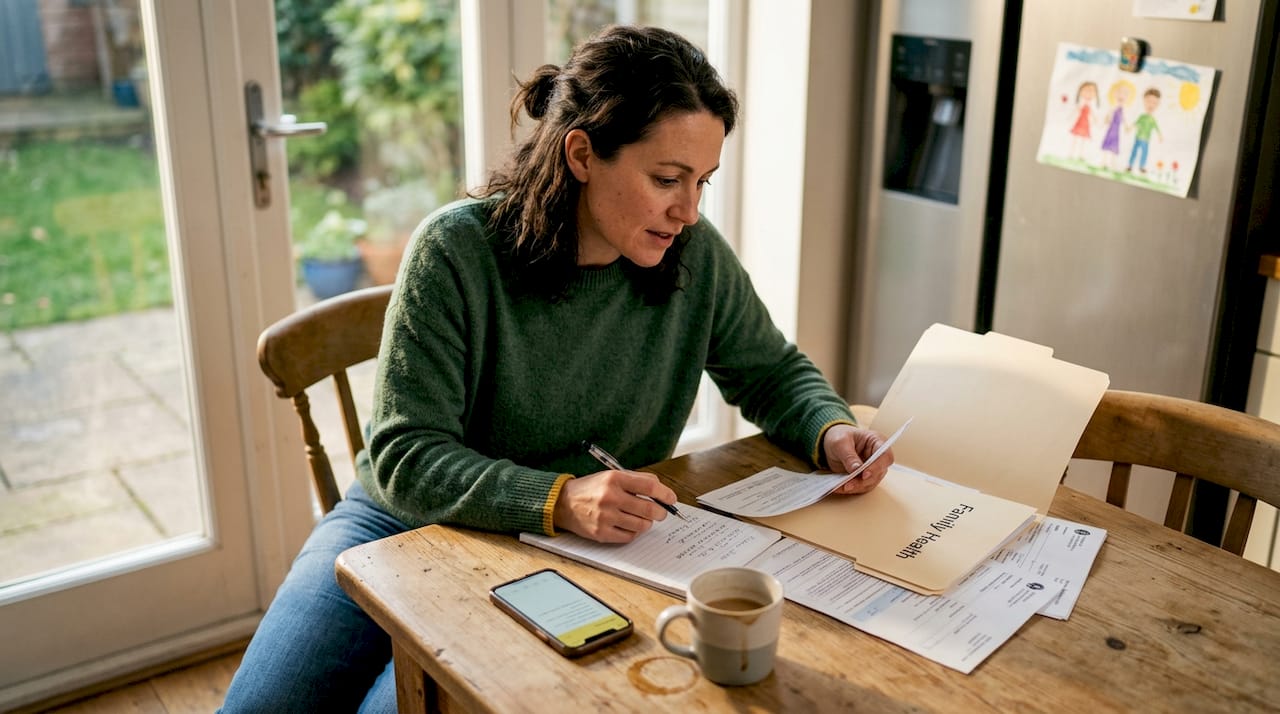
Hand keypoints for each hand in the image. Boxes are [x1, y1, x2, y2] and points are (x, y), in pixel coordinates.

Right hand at [553, 469, 676, 542]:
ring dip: (647, 522)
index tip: (671, 499)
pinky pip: (629, 536)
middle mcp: (610, 497)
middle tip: (661, 512)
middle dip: (661, 512)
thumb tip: (660, 489)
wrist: (563, 503)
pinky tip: (628, 525)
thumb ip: (636, 479)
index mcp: (614, 479)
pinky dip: (634, 532)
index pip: (649, 486)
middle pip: (649, 509)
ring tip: (641, 518)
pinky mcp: (601, 533)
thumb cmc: (591, 489)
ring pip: (642, 525)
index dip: (665, 494)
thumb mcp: (611, 475)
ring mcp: (605, 517)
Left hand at [822, 424, 893, 494]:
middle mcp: (878, 457)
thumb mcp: (840, 442)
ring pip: (870, 483)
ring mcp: (873, 469)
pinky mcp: (865, 478)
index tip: (864, 474)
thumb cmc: (840, 437)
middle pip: (878, 473)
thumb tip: (856, 469)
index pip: (885, 456)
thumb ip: (849, 456)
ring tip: (841, 487)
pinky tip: (838, 488)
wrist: (833, 443)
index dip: (877, 466)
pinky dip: (850, 489)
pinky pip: (861, 487)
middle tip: (848, 484)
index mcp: (877, 442)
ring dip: (856, 487)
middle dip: (863, 481)